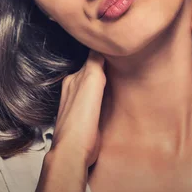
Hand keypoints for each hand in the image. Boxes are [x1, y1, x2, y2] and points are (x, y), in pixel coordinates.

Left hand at [51, 49, 106, 167]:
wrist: (74, 149)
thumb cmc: (81, 118)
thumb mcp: (91, 81)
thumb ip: (94, 62)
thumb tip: (98, 43)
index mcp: (73, 79)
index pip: (89, 59)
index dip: (101, 52)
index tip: (113, 45)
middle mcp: (72, 90)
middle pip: (90, 72)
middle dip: (102, 66)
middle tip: (118, 60)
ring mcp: (78, 105)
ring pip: (92, 87)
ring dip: (102, 82)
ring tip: (116, 77)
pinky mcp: (85, 119)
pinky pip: (95, 102)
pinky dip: (102, 97)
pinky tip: (109, 99)